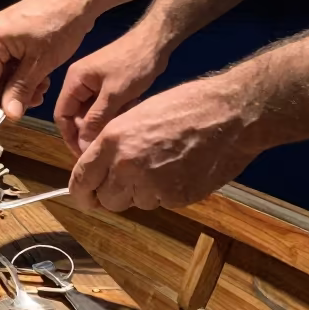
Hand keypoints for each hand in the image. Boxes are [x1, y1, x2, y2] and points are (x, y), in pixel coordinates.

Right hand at [0, 0, 94, 123]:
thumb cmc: (61, 27)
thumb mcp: (41, 64)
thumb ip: (21, 90)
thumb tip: (9, 115)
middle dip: (11, 93)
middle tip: (32, 104)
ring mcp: (2, 29)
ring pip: (5, 67)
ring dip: (20, 83)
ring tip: (42, 89)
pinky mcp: (13, 28)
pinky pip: (12, 57)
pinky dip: (24, 71)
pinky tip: (41, 76)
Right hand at [54, 30, 168, 158]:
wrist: (156, 40)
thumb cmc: (133, 64)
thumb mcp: (114, 95)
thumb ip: (96, 119)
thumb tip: (84, 145)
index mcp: (74, 81)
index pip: (61, 114)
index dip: (70, 137)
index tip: (84, 155)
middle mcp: (79, 82)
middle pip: (76, 115)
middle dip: (88, 133)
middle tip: (105, 149)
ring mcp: (94, 82)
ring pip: (92, 112)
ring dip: (103, 124)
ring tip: (118, 135)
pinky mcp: (108, 84)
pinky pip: (104, 106)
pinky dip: (113, 114)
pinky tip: (128, 118)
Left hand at [68, 79, 258, 211]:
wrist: (229, 115)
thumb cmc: (184, 106)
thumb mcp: (135, 115)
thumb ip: (112, 144)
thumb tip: (99, 165)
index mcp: (112, 141)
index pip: (82, 178)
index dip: (79, 192)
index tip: (81, 197)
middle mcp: (127, 166)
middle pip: (106, 199)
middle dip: (110, 194)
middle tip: (123, 181)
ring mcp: (153, 185)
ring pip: (133, 203)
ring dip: (139, 192)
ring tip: (158, 166)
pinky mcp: (178, 198)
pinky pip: (160, 203)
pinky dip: (163, 194)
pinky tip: (177, 170)